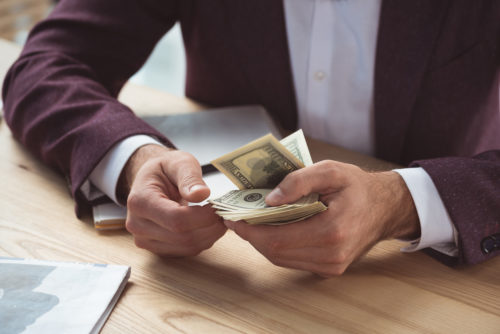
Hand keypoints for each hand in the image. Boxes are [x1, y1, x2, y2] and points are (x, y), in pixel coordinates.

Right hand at [119, 144, 226, 255]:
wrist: (151, 179)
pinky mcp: (156, 248)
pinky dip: (202, 241)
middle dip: (210, 227)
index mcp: (140, 201)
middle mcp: (138, 225)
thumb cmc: (164, 170)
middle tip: (224, 213)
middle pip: (182, 237)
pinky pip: (185, 251)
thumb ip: (190, 177)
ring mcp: (145, 239)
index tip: (218, 207)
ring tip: (218, 218)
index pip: (176, 219)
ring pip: (186, 247)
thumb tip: (202, 194)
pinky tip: (208, 226)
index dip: (203, 216)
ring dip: (209, 236)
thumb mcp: (179, 163)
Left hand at [224, 160, 419, 276]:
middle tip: (235, 217)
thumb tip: (269, 199)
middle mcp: (331, 255)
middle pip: (275, 252)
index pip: (277, 238)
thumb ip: (298, 181)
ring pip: (282, 259)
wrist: (385, 207)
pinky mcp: (330, 269)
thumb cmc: (358, 187)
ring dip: (261, 242)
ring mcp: (331, 266)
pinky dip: (277, 246)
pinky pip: (293, 260)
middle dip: (251, 235)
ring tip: (248, 222)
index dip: (249, 230)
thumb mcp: (330, 170)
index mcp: (332, 231)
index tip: (231, 217)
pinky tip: (269, 230)